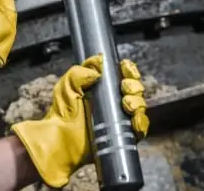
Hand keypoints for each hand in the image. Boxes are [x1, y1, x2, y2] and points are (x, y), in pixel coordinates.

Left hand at [10, 55, 149, 187]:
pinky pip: (140, 128)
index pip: (122, 74)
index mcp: (102, 87)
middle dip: (133, 86)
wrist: (61, 141)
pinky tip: (135, 122)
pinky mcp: (124, 135)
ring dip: (138, 103)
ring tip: (127, 105)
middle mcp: (114, 101)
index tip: (125, 68)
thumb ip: (79, 72)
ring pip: (140, 106)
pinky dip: (141, 123)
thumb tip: (99, 62)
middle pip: (135, 88)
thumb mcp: (66, 87)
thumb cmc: (62, 113)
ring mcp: (120, 119)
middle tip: (124, 88)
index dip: (128, 69)